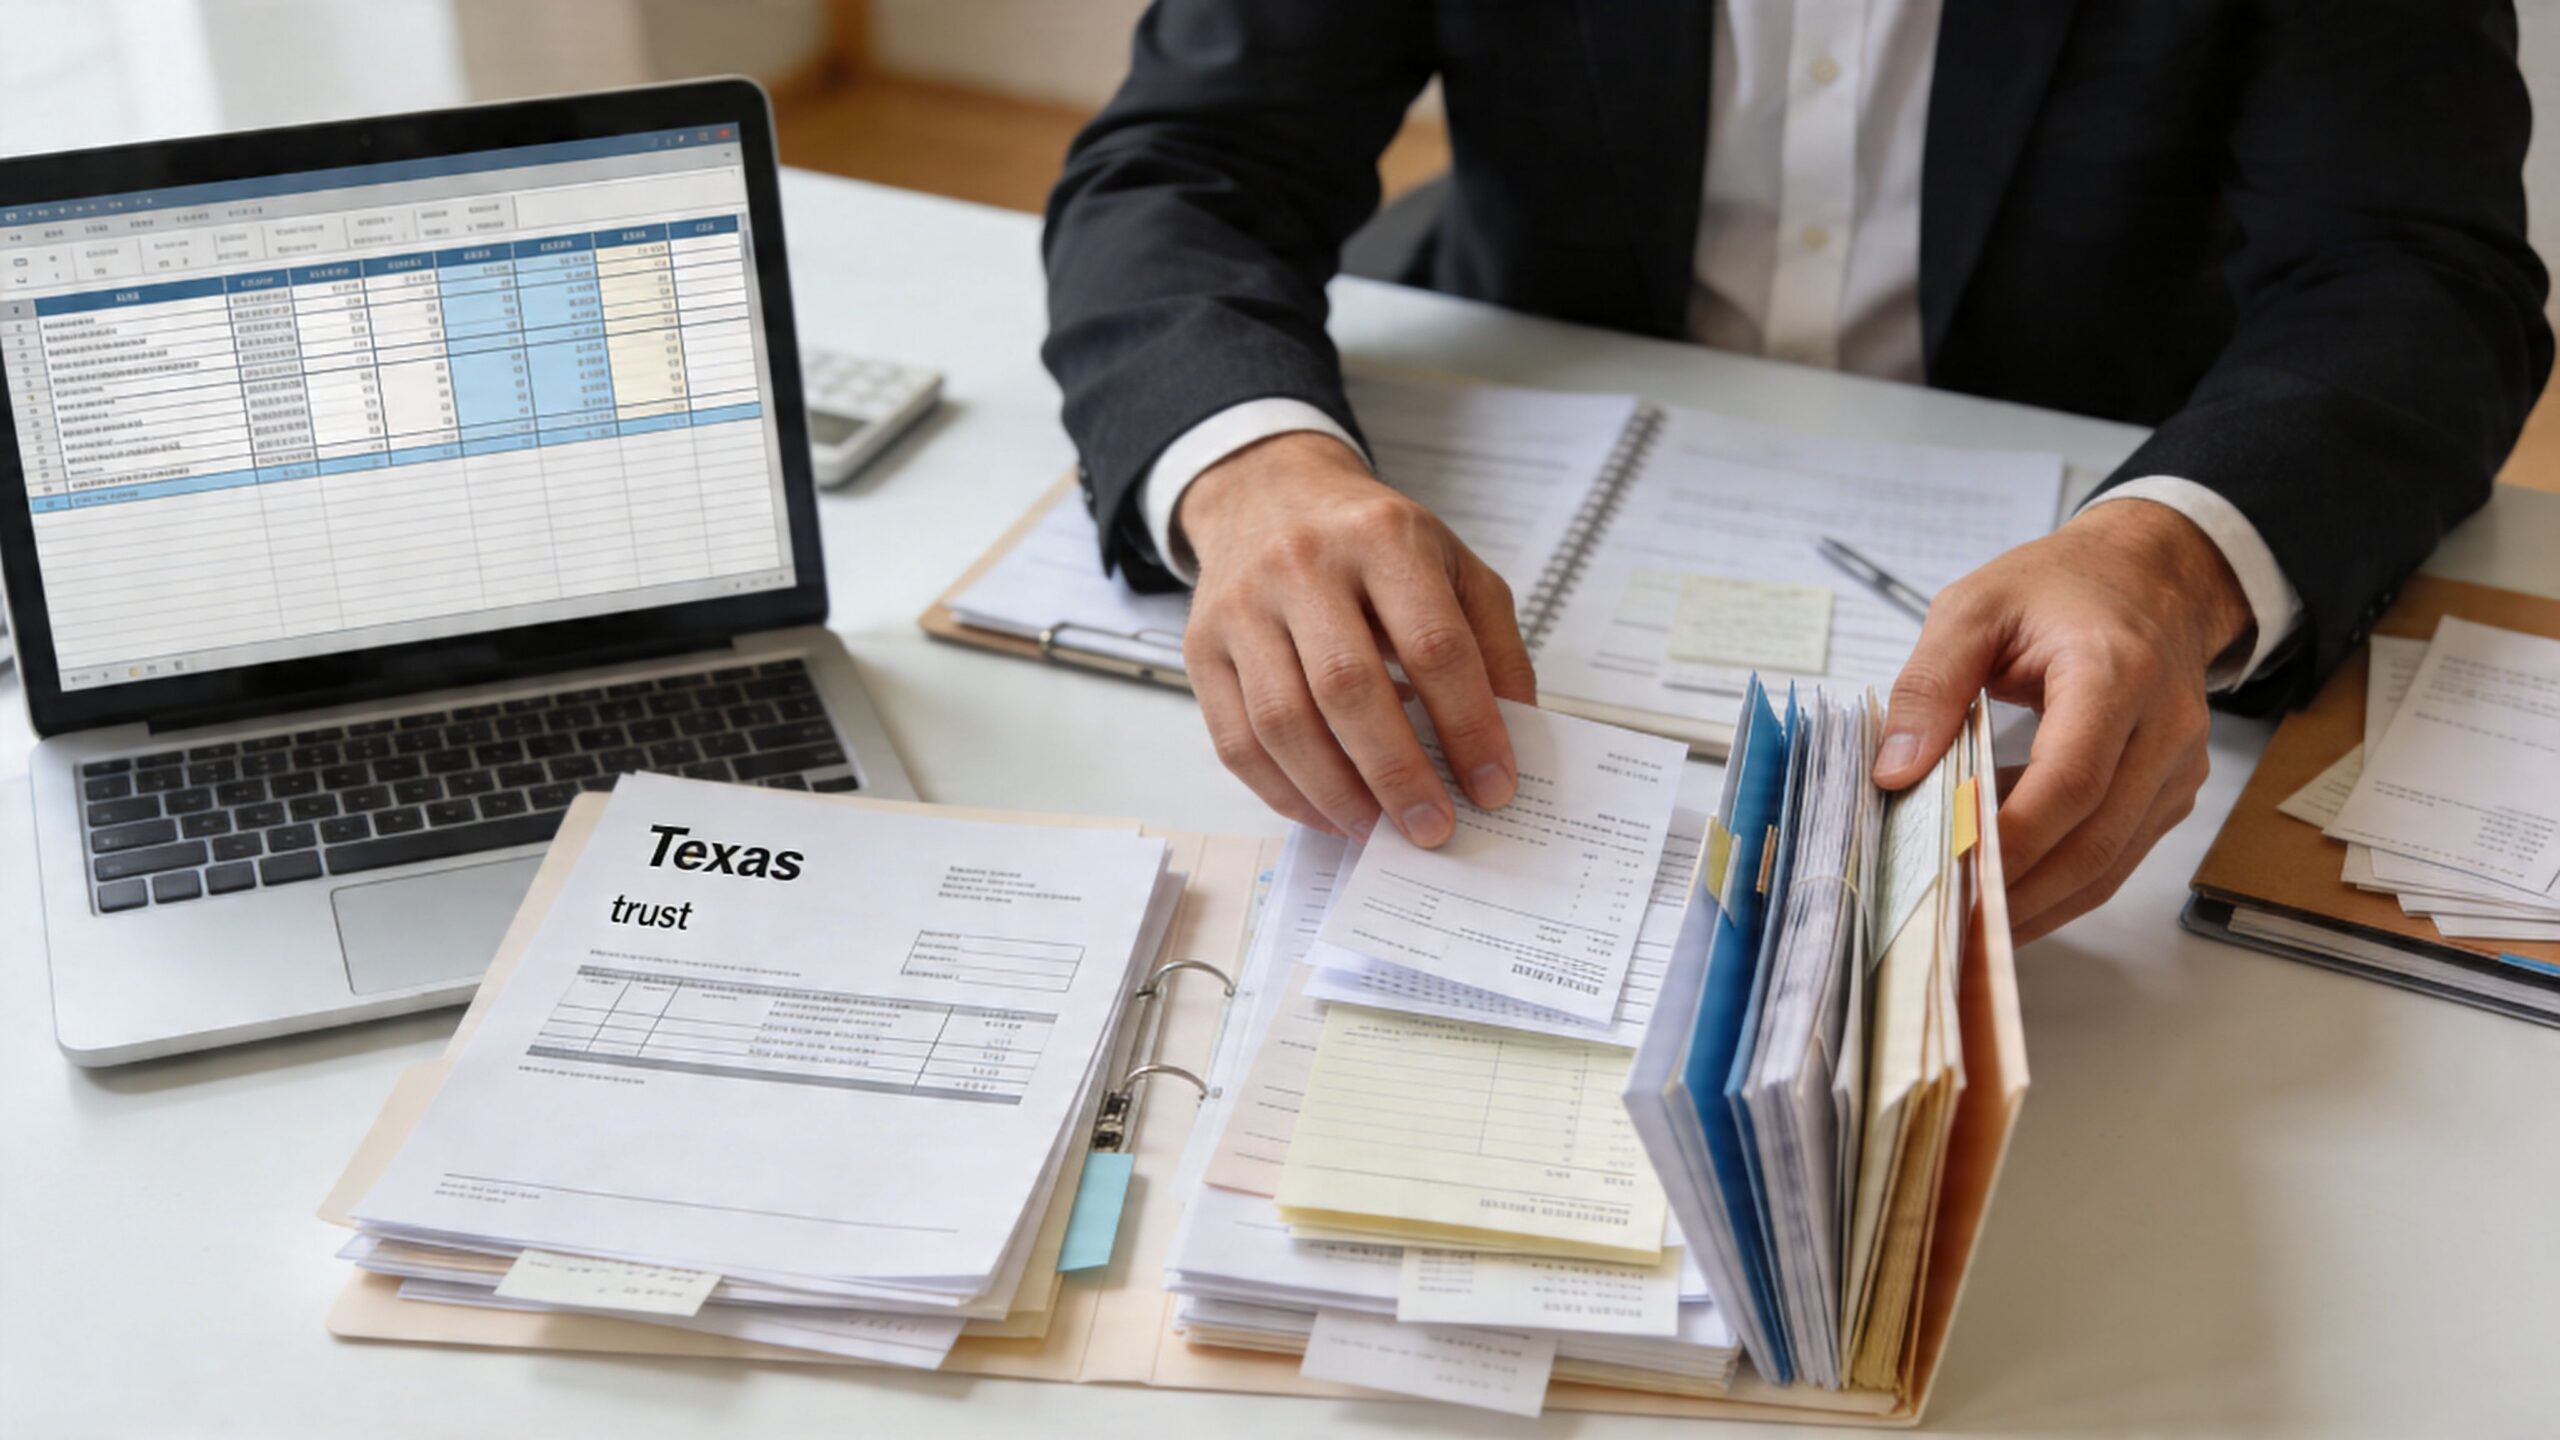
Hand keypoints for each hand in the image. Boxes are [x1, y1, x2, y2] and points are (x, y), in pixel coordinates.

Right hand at [1177, 431, 1536, 844]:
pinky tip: (1328, 813)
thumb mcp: (1452, 565)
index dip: (1469, 726)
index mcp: (1383, 537)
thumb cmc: (1370, 542)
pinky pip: (1236, 741)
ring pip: (1282, 723)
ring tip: (1379, 831)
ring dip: (1336, 794)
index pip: (1433, 644)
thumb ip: (1493, 646)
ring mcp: (1243, 607)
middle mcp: (1303, 564)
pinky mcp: (1202, 648)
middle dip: (1397, 773)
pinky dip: (1284, 793)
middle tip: (1433, 828)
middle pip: (1348, 687)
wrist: (1268, 494)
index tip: (1493, 786)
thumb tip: (1513, 737)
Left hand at [1872, 499, 2253, 942]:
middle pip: (2094, 840)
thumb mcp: (1974, 608)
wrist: (2152, 574)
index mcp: (2117, 673)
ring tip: (1966, 929)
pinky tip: (2002, 891)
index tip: (1949, 872)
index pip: (2070, 780)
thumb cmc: (2060, 587)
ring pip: (2109, 863)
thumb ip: (1928, 684)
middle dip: (2019, 893)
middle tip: (1948, 928)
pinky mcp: (2171, 791)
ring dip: (2039, 902)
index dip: (2010, 838)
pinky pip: (2116, 854)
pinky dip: (2060, 882)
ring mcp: (2178, 767)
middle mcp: (2164, 729)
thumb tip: (1895, 772)